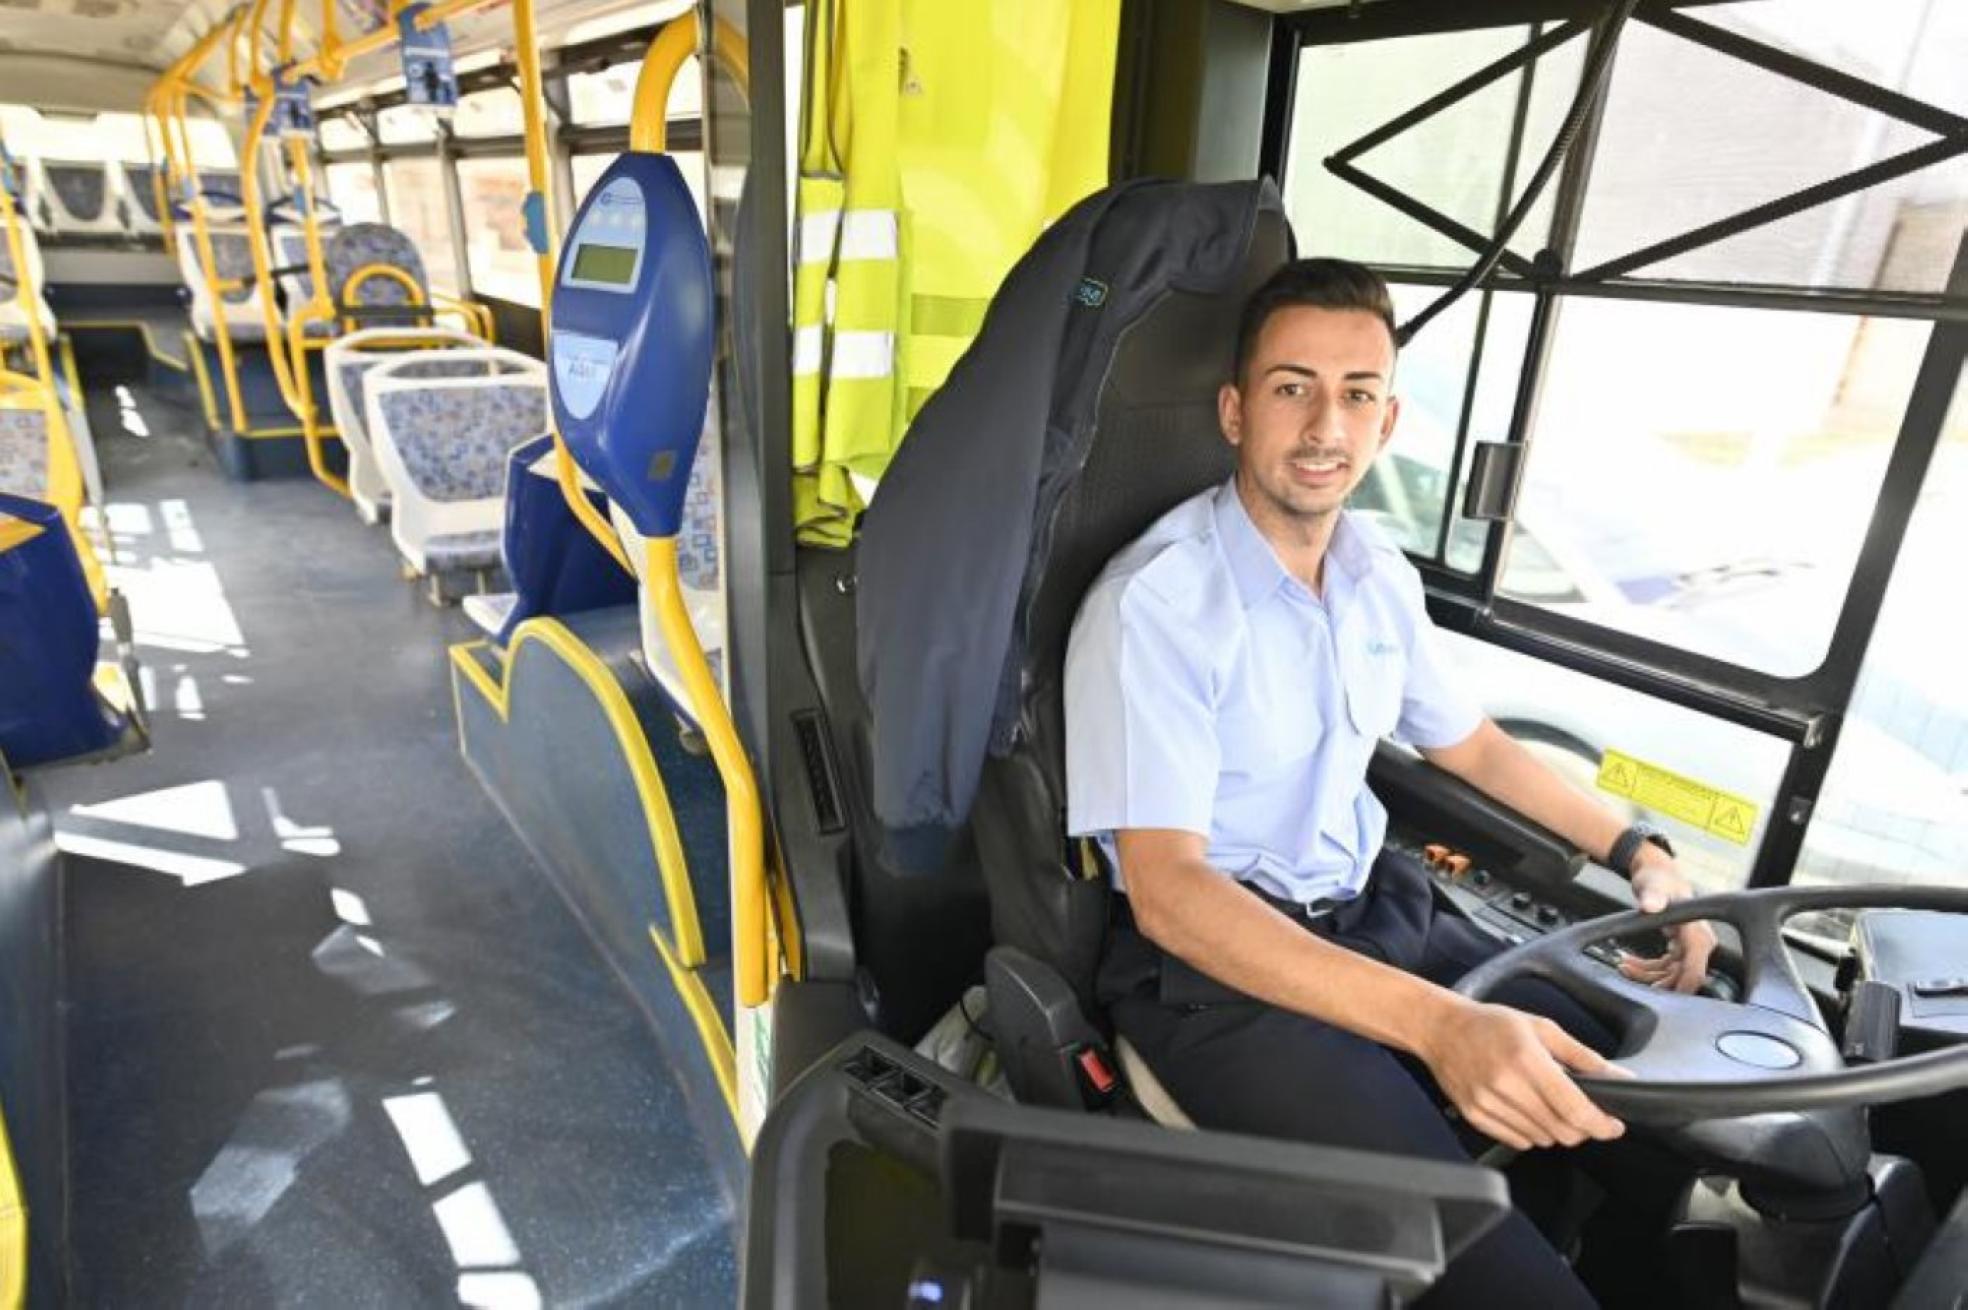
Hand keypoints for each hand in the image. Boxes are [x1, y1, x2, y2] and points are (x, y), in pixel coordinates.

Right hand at [1420, 999, 1626, 1151]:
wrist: (1440, 1029)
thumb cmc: (1491, 1024)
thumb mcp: (1541, 1028)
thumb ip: (1582, 1056)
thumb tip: (1618, 1077)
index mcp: (1526, 1059)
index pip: (1574, 1109)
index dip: (1601, 1124)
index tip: (1614, 1125)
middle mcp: (1505, 1085)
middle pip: (1562, 1131)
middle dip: (1583, 1129)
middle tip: (1585, 1114)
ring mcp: (1488, 1104)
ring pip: (1542, 1139)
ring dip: (1557, 1129)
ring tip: (1550, 1105)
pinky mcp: (1475, 1116)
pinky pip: (1518, 1141)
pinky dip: (1532, 1133)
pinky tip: (1528, 1110)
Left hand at [1620, 852, 1716, 993]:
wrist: (1658, 873)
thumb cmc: (1659, 878)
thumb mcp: (1653, 886)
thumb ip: (1652, 896)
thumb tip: (1650, 906)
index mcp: (1698, 933)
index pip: (1695, 971)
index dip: (1681, 988)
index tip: (1661, 997)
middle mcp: (1698, 943)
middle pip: (1681, 977)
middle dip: (1655, 982)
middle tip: (1629, 974)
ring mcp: (1689, 947)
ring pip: (1670, 975)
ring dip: (1646, 975)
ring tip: (1623, 965)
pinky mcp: (1679, 948)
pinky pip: (1664, 968)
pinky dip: (1646, 969)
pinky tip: (1629, 962)